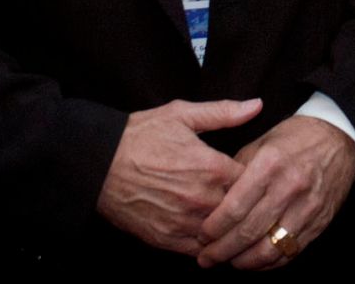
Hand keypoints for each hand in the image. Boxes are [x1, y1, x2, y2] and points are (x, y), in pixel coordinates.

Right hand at [96, 98, 260, 255]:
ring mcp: (183, 222)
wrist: (97, 163)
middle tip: (249, 200)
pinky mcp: (165, 239)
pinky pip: (198, 250)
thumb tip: (258, 105)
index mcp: (212, 167)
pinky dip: (207, 244)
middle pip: (243, 211)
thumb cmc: (140, 135)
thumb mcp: (182, 114)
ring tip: (232, 219)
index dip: (257, 179)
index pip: (255, 181)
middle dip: (247, 205)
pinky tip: (210, 235)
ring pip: (223, 234)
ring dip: (229, 228)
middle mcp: (202, 198)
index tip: (255, 176)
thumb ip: (224, 112)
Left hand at [196, 114, 354, 269]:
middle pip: (248, 232)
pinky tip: (254, 261)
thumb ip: (236, 173)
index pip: (234, 207)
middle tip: (206, 258)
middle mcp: (290, 187)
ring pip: (269, 249)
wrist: (339, 138)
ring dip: (243, 262)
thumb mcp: (261, 143)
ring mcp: (308, 207)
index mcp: (270, 164)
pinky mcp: (320, 222)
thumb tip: (212, 203)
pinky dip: (268, 263)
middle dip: (221, 251)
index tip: (201, 235)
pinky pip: (290, 253)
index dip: (213, 228)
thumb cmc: (294, 139)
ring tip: (228, 262)